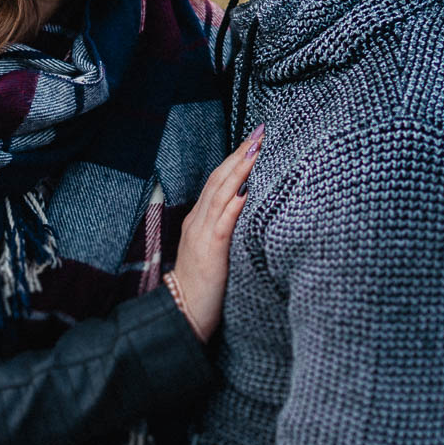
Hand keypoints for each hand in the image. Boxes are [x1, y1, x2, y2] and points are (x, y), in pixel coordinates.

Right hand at [168, 124, 263, 341]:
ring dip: (239, 170)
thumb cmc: (204, 286)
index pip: (218, 180)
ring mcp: (202, 234)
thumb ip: (225, 227)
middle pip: (220, 179)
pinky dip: (234, 205)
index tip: (254, 139)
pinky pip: (223, 223)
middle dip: (240, 154)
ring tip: (256, 149)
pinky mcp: (211, 251)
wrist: (184, 312)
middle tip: (260, 132)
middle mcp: (198, 221)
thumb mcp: (214, 250)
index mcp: (199, 220)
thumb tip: (246, 205)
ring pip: (221, 193)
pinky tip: (246, 191)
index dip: (235, 158)